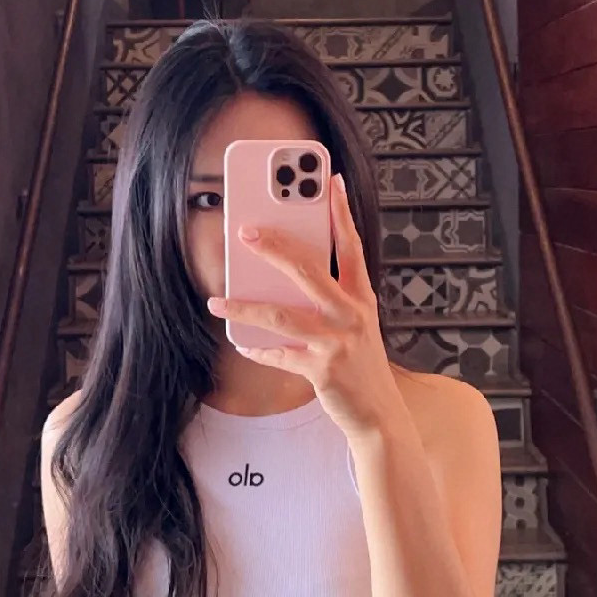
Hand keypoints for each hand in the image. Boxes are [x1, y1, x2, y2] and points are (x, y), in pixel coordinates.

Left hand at [207, 173, 404, 442]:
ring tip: (217, 301)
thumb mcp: (355, 325)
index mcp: (361, 298)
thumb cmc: (360, 365)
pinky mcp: (323, 370)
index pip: (352, 246)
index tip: (330, 181)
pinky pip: (279, 356)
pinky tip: (241, 344)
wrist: (379, 415)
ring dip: (245, 306)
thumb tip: (280, 278)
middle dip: (275, 248)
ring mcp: (338, 342)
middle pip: (310, 271)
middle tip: (245, 231)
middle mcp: (352, 315)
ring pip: (282, 315)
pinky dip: (258, 350)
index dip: (341, 212)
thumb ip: (329, 300)